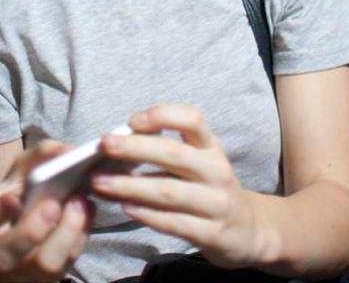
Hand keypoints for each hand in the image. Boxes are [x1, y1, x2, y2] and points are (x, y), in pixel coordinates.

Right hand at [0, 140, 93, 281]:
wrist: (24, 226)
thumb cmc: (22, 193)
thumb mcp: (22, 171)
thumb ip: (40, 154)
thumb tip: (68, 151)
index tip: (17, 196)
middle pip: (10, 251)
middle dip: (34, 227)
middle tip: (55, 202)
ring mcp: (22, 272)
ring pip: (45, 263)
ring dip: (67, 232)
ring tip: (80, 202)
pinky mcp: (47, 279)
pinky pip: (68, 264)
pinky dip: (81, 236)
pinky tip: (86, 211)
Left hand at [91, 105, 259, 269]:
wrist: (248, 231)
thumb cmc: (209, 189)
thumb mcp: (198, 162)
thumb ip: (166, 151)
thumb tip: (116, 144)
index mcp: (211, 147)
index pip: (193, 119)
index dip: (163, 115)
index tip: (132, 120)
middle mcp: (217, 171)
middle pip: (174, 154)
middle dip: (135, 148)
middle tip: (104, 145)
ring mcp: (217, 203)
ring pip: (168, 191)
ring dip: (130, 186)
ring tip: (100, 183)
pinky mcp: (212, 233)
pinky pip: (174, 222)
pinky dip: (147, 214)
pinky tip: (125, 207)